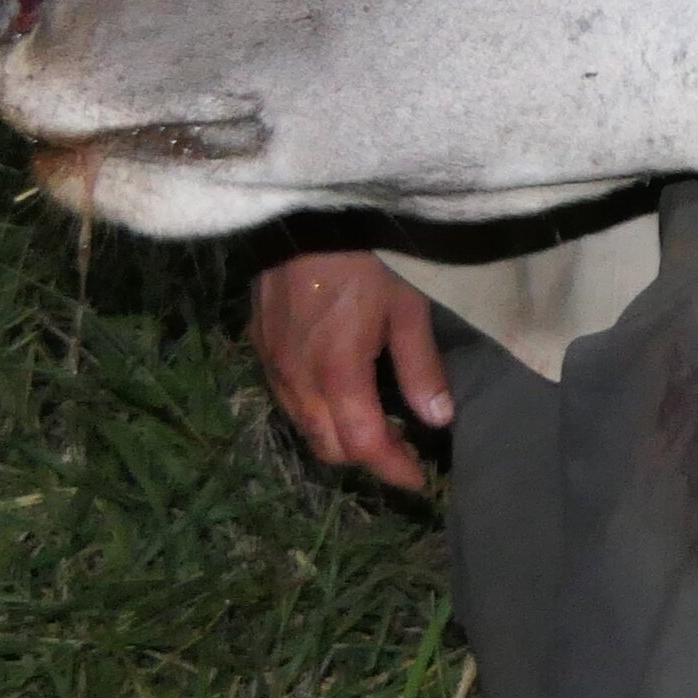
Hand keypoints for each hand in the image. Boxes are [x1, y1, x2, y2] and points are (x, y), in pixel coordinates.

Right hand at [249, 248, 452, 491]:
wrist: (303, 216)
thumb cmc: (365, 257)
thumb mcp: (407, 309)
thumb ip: (421, 368)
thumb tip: (439, 420)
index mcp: (336, 374)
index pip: (363, 445)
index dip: (392, 469)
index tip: (418, 481)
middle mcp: (297, 379)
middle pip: (328, 446)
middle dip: (366, 459)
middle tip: (401, 454)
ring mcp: (272, 364)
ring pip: (303, 426)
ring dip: (338, 438)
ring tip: (375, 430)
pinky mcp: (259, 347)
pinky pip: (286, 399)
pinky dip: (315, 413)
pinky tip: (340, 398)